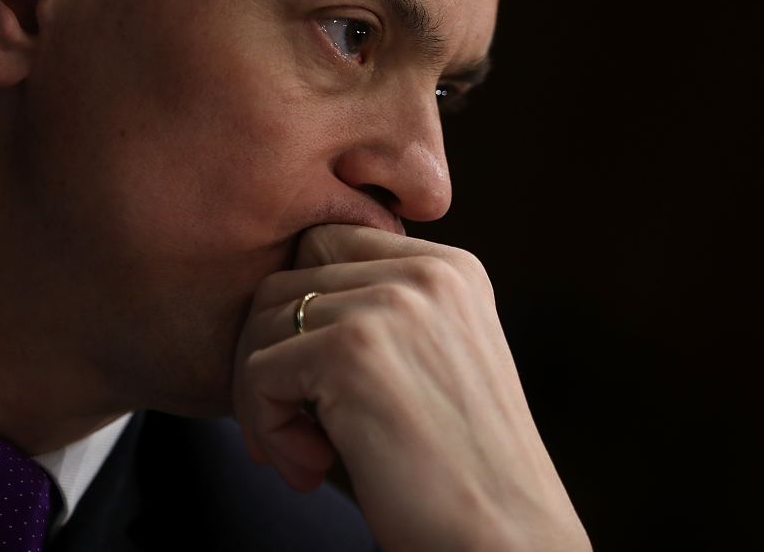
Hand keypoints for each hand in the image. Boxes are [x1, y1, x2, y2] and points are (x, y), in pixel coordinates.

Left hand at [233, 224, 590, 550]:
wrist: (505, 536)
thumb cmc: (459, 471)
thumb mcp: (433, 362)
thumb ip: (380, 316)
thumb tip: (273, 304)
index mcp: (452, 268)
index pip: (330, 242)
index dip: (302, 310)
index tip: (318, 385)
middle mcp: (427, 271)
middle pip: (287, 276)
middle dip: (272, 354)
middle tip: (301, 428)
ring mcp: (391, 304)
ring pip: (262, 321)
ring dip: (263, 398)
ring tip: (309, 455)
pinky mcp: (352, 349)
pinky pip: (258, 371)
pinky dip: (267, 430)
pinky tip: (313, 467)